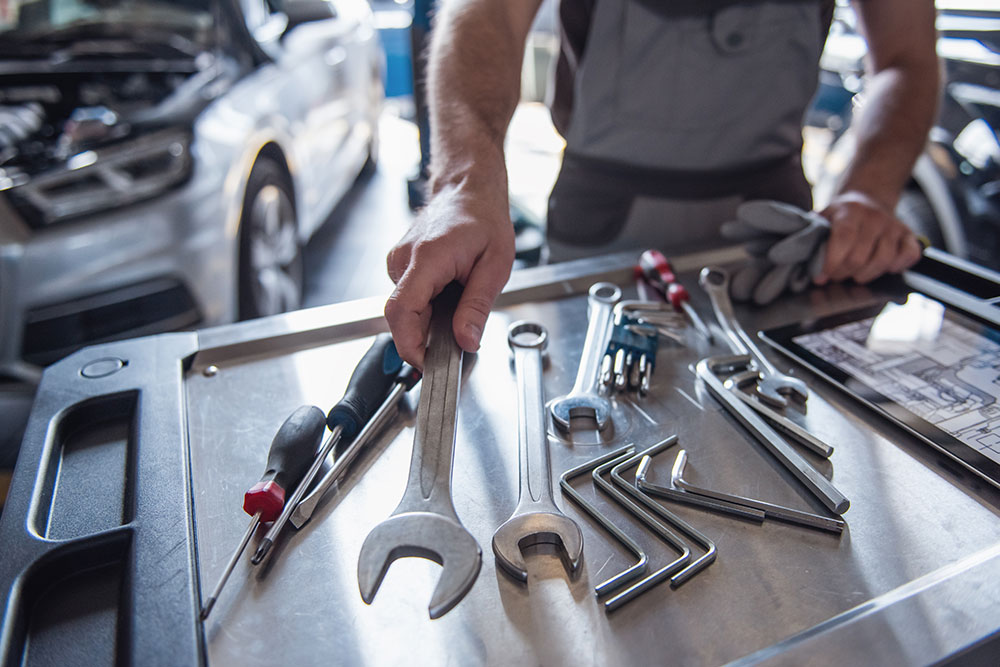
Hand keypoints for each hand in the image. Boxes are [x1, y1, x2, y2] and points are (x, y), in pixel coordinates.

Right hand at [384, 183, 514, 367]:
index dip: (410, 344)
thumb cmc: (484, 219)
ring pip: (404, 309)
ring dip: (427, 322)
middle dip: (424, 339)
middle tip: (455, 345)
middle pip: (400, 316)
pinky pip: (407, 298)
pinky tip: (447, 296)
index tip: (428, 363)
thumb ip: (477, 307)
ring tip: (457, 307)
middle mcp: (404, 259)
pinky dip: (425, 308)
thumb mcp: (495, 266)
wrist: (468, 190)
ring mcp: (397, 261)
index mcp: (427, 257)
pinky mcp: (399, 265)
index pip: (402, 310)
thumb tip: (466, 341)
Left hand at [815, 191, 922, 284]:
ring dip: (867, 275)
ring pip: (884, 260)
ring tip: (855, 275)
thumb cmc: (840, 216)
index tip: (820, 278)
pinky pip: (910, 255)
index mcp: (849, 211)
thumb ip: (813, 236)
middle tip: (835, 276)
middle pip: (860, 256)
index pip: (843, 239)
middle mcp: (874, 217)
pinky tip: (884, 269)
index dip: (831, 262)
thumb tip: (800, 259)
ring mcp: (894, 225)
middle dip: (844, 273)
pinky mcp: (909, 234)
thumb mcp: (823, 218)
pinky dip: (898, 267)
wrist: (868, 198)